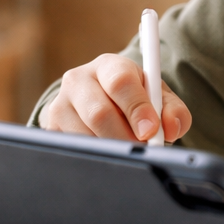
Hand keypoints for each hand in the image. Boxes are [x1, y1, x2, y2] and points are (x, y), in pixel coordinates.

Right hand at [41, 53, 191, 143]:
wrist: (100, 103)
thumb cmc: (133, 99)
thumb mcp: (157, 99)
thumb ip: (173, 110)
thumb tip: (172, 127)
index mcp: (109, 66)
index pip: (120, 81)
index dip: (137, 108)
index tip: (151, 131)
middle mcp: (79, 79)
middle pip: (99, 114)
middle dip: (125, 137)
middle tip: (141, 150)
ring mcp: (60, 103)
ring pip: (86, 137)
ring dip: (111, 149)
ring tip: (125, 149)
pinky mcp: (50, 127)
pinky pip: (74, 149)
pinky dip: (95, 157)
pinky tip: (105, 152)